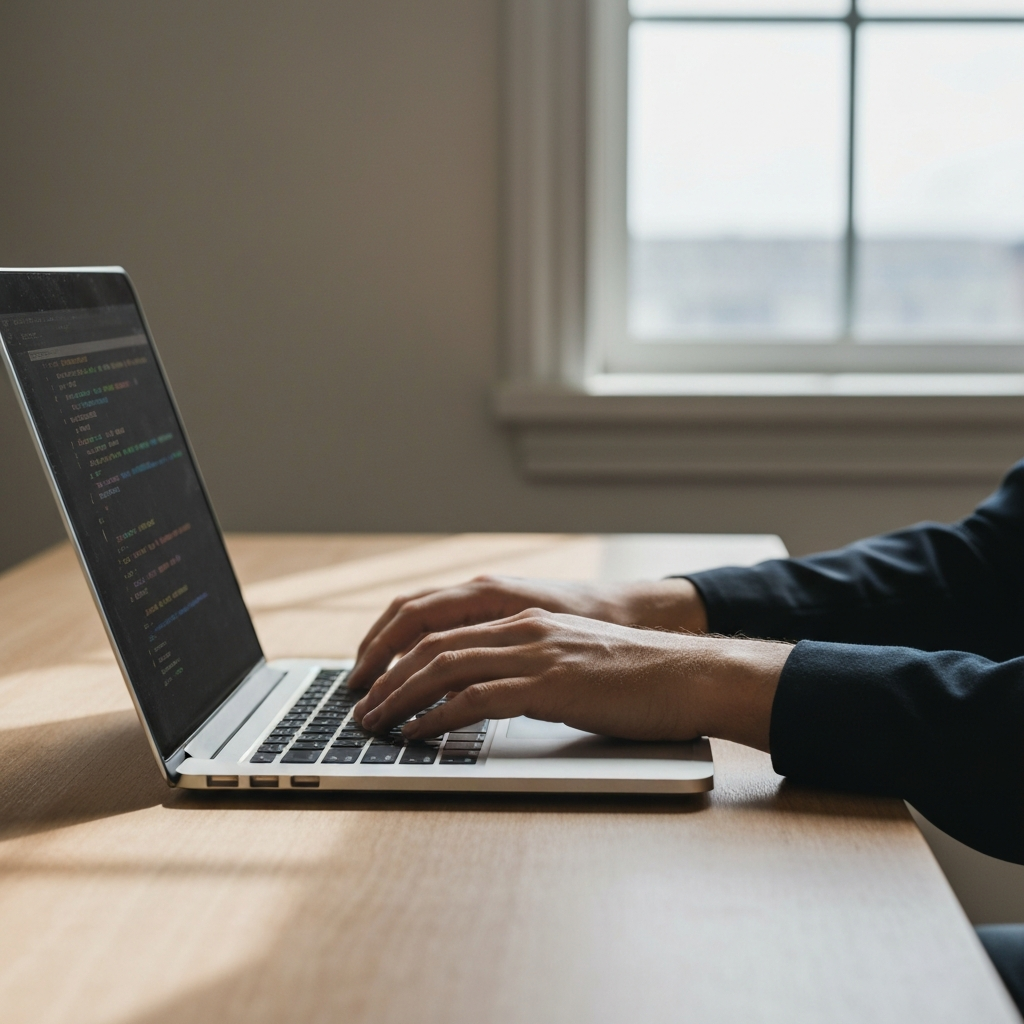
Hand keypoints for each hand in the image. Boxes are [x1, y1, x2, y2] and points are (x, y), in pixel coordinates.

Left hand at [347, 574, 706, 691]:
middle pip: (431, 643)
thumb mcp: (568, 659)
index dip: (396, 649)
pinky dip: (437, 718)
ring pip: (444, 667)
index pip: (440, 624)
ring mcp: (535, 653)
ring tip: (374, 723)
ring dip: (399, 697)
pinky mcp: (549, 685)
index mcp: (523, 618)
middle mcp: (522, 627)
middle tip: (358, 705)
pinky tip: (417, 735)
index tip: (371, 676)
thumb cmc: (633, 677)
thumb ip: (525, 668)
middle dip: (385, 676)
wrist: (686, 676)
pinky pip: (476, 699)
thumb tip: (483, 695)